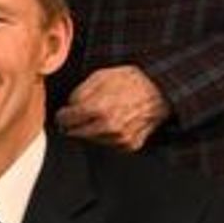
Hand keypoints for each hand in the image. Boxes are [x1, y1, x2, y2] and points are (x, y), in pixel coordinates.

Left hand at [55, 64, 169, 150]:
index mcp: (98, 110)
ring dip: (88, 130)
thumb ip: (79, 92)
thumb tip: (69, 106)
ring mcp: (120, 139)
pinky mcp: (130, 145)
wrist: (161, 91)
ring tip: (97, 117)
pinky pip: (108, 144)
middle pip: (76, 132)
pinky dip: (105, 136)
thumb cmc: (131, 81)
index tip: (63, 113)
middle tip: (73, 118)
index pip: (66, 119)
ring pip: (91, 139)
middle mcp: (109, 128)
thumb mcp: (100, 76)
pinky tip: (111, 123)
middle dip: (72, 124)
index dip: (62, 115)